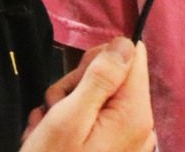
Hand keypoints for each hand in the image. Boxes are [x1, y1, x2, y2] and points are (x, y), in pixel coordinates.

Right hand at [21, 36, 154, 151]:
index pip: (133, 56)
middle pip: (112, 77)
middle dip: (76, 86)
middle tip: (54, 110)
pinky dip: (67, 126)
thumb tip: (125, 43)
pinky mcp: (110, 150)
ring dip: (64, 106)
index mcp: (135, 114)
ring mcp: (125, 141)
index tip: (76, 81)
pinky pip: (91, 122)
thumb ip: (100, 78)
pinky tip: (48, 140)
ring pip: (95, 98)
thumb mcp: (69, 119)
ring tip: (45, 130)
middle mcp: (138, 127)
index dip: (100, 59)